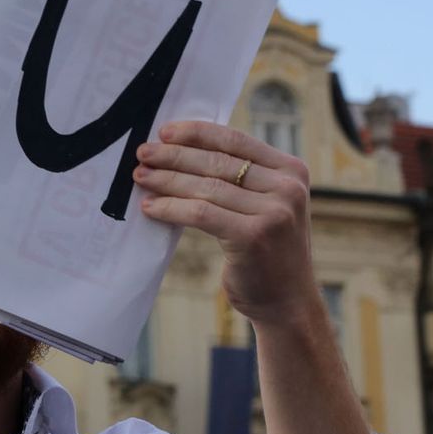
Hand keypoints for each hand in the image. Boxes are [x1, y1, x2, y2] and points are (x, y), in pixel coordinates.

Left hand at [134, 122, 321, 330]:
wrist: (288, 302)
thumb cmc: (266, 249)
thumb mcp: (264, 204)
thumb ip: (240, 178)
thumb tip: (181, 149)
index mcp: (291, 170)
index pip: (235, 140)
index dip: (196, 133)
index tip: (164, 132)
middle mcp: (288, 188)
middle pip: (217, 162)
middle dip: (174, 155)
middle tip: (143, 153)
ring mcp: (274, 213)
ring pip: (206, 187)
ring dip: (166, 180)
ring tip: (140, 177)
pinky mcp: (254, 237)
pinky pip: (200, 213)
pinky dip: (170, 207)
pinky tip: (150, 207)